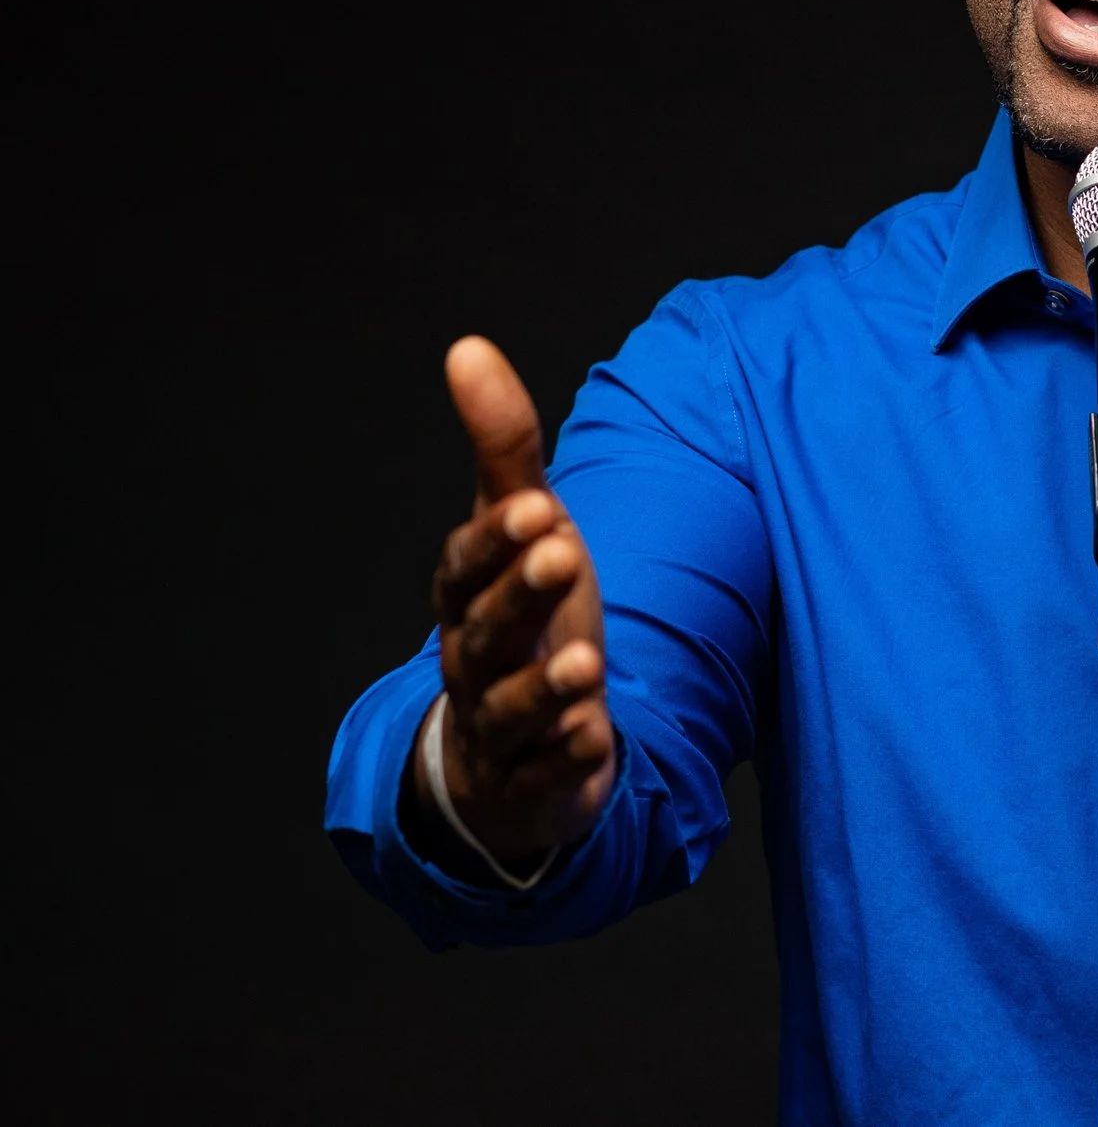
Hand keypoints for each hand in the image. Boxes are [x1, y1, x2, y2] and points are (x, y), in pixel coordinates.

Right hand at [412, 337, 616, 865]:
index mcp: (466, 597)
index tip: (536, 507)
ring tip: (586, 665)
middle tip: (562, 552)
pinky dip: (566, 761)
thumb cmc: (520, 615)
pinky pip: (543, 780)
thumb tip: (468, 347)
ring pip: (510, 710)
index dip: (496, 540)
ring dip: (544, 688)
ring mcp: (500, 728)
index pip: (467, 566)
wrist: (509, 743)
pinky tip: (596, 740)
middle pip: (486, 632)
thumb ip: (502, 447)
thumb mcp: (521, 529)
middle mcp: (473, 661)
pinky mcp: (533, 786)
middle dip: (520, 595)